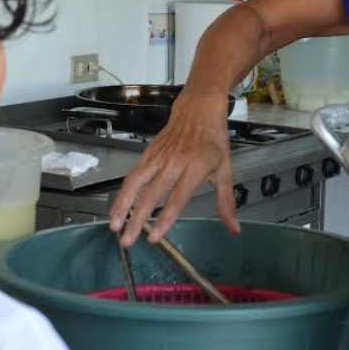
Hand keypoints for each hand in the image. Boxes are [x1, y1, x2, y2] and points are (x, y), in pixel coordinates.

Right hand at [108, 92, 238, 246]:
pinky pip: (132, 175)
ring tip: (114, 226)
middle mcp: (174, 163)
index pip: (177, 198)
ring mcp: (158, 157)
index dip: (165, 219)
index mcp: (196, 168)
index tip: (155, 237)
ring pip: (135, 184)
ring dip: (122, 206)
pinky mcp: (148, 153)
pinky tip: (117, 207)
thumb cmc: (213, 139)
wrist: (198, 108)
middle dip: (137, 220)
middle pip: (151, 195)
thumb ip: (226, 201)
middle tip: (129, 241)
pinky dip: (123, 192)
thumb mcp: (225, 169)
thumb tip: (234, 229)